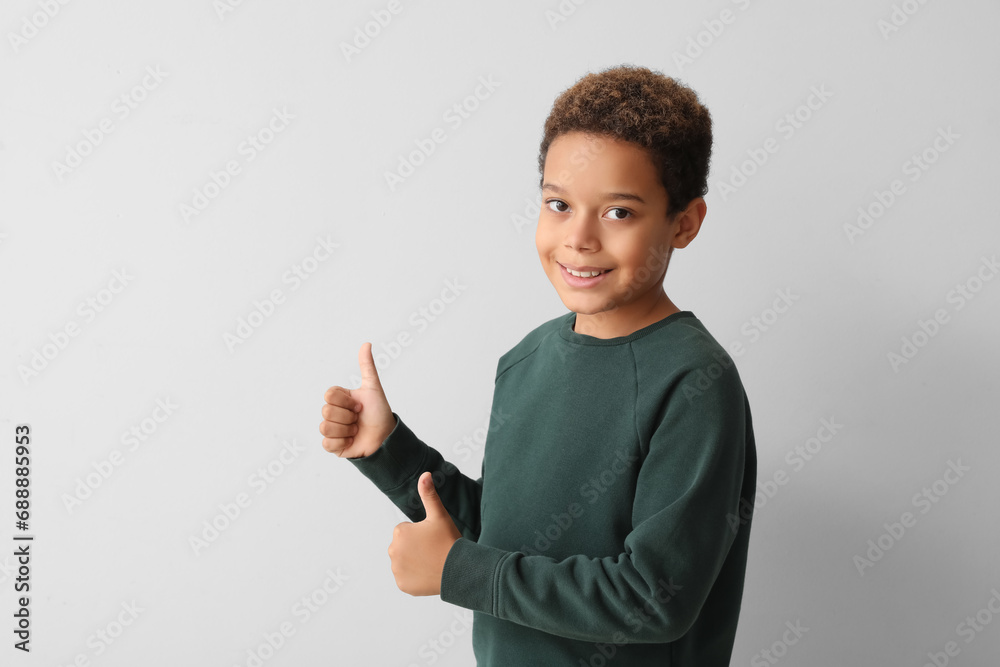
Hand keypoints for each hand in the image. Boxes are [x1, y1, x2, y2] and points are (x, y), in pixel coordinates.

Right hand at [320, 342, 395, 458]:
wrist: (386, 438)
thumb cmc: (380, 413)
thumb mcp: (373, 388)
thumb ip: (367, 367)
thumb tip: (366, 343)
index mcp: (340, 399)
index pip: (329, 395)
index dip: (346, 401)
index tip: (360, 405)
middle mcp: (334, 413)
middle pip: (326, 411)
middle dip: (348, 416)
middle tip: (359, 418)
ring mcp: (332, 429)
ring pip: (325, 427)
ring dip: (346, 430)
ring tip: (356, 430)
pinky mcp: (333, 446)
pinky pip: (327, 443)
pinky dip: (342, 442)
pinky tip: (352, 440)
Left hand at [388, 472, 461, 595]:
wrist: (458, 570)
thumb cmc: (449, 541)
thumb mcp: (439, 515)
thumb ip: (429, 494)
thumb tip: (425, 474)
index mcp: (399, 533)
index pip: (406, 531)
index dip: (421, 533)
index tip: (432, 538)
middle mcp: (393, 551)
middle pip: (403, 546)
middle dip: (415, 547)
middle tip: (433, 550)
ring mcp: (397, 570)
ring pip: (404, 561)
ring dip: (414, 561)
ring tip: (431, 561)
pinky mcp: (402, 585)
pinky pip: (406, 577)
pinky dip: (414, 576)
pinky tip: (427, 573)